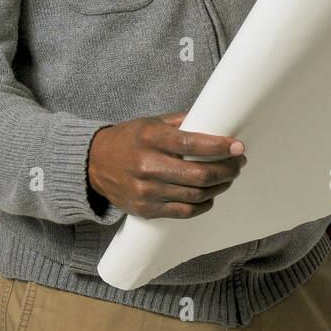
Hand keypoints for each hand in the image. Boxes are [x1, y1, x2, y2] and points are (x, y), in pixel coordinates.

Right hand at [87, 111, 246, 219]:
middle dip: (227, 169)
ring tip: (228, 177)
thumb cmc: (128, 139)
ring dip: (219, 186)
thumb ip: (182, 122)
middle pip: (199, 174)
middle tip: (238, 163)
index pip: (193, 143)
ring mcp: (146, 191)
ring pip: (196, 195)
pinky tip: (210, 195)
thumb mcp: (151, 122)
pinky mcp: (146, 209)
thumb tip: (215, 119)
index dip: (220, 147)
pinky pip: (184, 212)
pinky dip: (203, 204)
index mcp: (151, 138)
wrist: (93, 163)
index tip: (238, 147)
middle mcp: (148, 165)